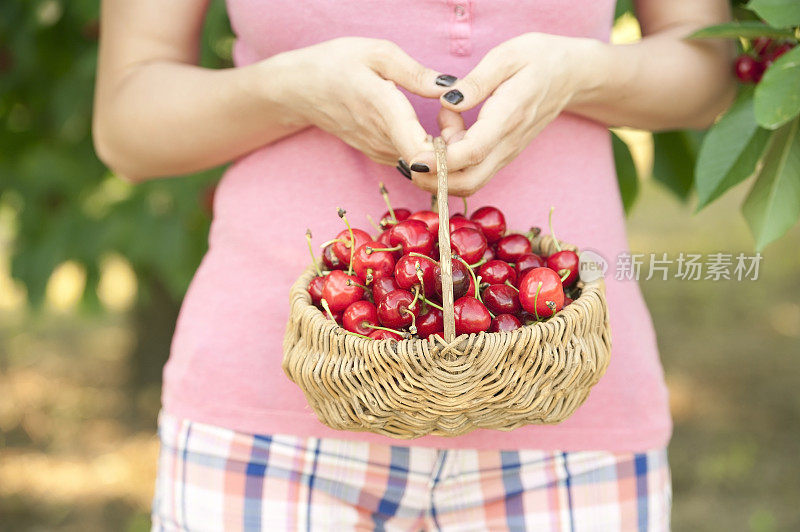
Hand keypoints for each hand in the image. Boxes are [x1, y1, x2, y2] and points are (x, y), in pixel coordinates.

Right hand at [268, 37, 448, 165]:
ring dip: (443, 148)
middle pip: (430, 162)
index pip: (420, 153)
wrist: (300, 90)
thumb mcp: (377, 53)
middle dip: (454, 145)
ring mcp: (380, 151)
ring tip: (447, 120)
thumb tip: (451, 88)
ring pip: (424, 164)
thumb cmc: (337, 64)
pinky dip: (429, 150)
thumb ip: (416, 73)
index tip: (456, 127)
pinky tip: (432, 128)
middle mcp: (382, 139)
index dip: (447, 152)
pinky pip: (414, 160)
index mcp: (384, 109)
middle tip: (456, 117)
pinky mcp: (380, 156)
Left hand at [408, 33, 599, 195]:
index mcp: (508, 117)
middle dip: (434, 180)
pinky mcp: (503, 154)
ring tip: (437, 127)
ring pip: (471, 181)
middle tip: (408, 159)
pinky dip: (453, 161)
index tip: (414, 159)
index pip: (473, 152)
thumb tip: (446, 101)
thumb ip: (476, 82)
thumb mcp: (506, 56)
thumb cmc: (538, 59)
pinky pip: (475, 170)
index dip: (441, 162)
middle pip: (469, 182)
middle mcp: (508, 143)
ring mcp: (507, 153)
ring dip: (442, 169)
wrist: (571, 75)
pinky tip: (448, 129)